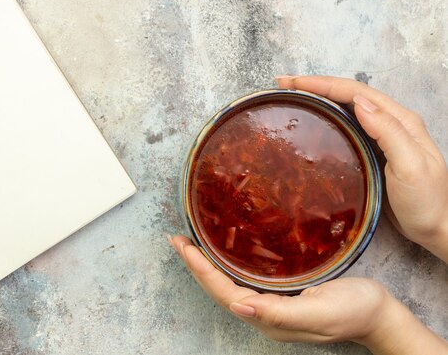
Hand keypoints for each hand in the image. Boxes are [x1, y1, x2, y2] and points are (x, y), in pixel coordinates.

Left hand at [169, 235, 447, 353]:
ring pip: (230, 283)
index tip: (182, 246)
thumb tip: (239, 308)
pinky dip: (228, 263)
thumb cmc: (355, 311)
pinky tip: (225, 250)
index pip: (224, 292)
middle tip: (177, 239)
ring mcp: (273, 303)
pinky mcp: (282, 292)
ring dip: (208, 264)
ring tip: (191, 243)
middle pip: (220, 288)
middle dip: (196, 265)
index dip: (201, 270)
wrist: (380, 314)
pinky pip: (245, 278)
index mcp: (269, 318)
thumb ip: (280, 313)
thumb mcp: (320, 312)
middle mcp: (265, 312)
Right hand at [277, 75, 447, 261]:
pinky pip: (346, 126)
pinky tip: (314, 121)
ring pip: (346, 108)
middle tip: (284, 83)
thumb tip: (359, 103)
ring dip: (319, 98)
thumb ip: (388, 132)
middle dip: (316, 85)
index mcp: (400, 121)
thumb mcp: (410, 166)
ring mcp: (382, 138)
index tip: (293, 82)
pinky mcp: (373, 152)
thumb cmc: (426, 202)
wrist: (438, 229)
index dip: (323, 84)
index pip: (356, 92)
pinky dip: (327, 117)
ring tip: (293, 96)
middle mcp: (391, 123)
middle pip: (349, 95)